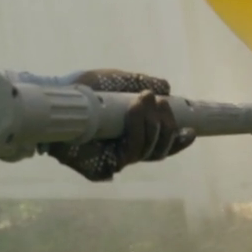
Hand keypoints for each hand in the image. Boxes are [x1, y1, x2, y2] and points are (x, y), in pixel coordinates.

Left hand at [45, 69, 195, 182]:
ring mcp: (112, 161)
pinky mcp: (99, 169)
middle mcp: (124, 151)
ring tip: (143, 100)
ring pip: (147, 152)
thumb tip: (167, 88)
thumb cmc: (87, 89)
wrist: (60, 94)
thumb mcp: (120, 82)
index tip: (191, 130)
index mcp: (131, 135)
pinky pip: (128, 155)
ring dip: (151, 124)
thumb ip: (143, 84)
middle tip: (158, 101)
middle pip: (159, 150)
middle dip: (166, 125)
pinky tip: (136, 110)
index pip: (160, 145)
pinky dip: (137, 131)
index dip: (178, 141)